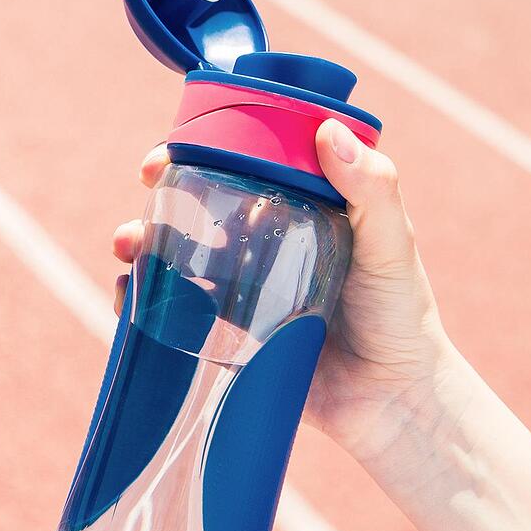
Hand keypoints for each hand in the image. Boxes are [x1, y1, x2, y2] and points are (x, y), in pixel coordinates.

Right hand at [113, 121, 456, 478]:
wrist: (393, 400)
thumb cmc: (401, 317)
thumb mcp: (391, 245)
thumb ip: (372, 190)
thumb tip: (330, 129)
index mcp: (302, 217)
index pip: (243, 173)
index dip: (201, 157)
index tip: (168, 153)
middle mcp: (269, 252)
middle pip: (201, 215)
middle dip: (160, 204)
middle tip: (143, 199)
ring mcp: (247, 297)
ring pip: (182, 264)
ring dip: (144, 250)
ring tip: (129, 251)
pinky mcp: (234, 342)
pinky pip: (181, 319)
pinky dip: (147, 306)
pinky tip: (129, 300)